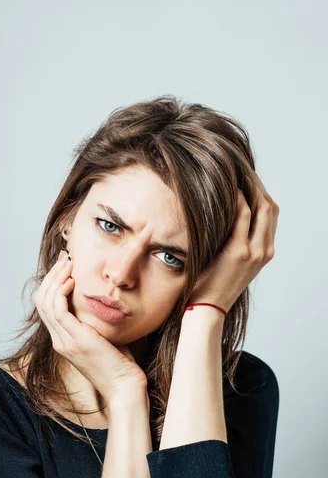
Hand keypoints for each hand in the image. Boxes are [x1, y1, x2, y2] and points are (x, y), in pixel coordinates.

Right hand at [33, 251, 147, 405]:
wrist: (124, 388)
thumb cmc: (120, 365)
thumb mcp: (104, 338)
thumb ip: (96, 322)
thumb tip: (102, 300)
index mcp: (63, 340)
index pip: (46, 306)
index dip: (52, 283)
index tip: (65, 265)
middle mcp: (59, 340)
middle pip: (41, 301)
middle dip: (51, 275)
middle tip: (65, 258)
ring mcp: (64, 341)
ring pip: (45, 302)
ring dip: (55, 278)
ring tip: (69, 264)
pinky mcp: (75, 340)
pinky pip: (58, 310)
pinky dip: (61, 292)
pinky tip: (72, 281)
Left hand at [188, 171, 279, 313]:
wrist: (208, 309)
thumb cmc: (213, 285)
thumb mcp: (233, 263)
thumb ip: (237, 243)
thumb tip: (226, 219)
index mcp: (265, 252)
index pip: (271, 213)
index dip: (261, 192)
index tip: (247, 178)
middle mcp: (264, 250)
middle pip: (269, 206)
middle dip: (257, 184)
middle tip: (242, 168)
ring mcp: (254, 251)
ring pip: (260, 207)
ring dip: (249, 186)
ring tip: (236, 172)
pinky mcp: (239, 251)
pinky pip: (242, 216)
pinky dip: (237, 198)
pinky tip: (227, 188)